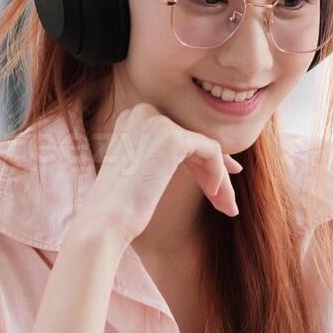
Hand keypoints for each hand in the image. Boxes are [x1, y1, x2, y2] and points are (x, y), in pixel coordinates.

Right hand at [74, 102, 242, 245]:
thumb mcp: (139, 171)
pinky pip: (211, 151)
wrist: (105, 220)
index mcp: (131, 118)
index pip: (177, 134)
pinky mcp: (174, 138)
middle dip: (212, 171)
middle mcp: (142, 112)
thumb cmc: (119, 207)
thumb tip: (203, 155)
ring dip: (219, 178)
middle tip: (226, 201)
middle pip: (192, 140)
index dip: (200, 159)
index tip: (216, 181)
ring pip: (205, 148)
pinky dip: (217, 173)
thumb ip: (162, 156)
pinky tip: (213, 194)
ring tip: (227, 207)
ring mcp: (158, 122)